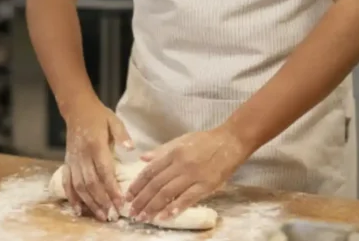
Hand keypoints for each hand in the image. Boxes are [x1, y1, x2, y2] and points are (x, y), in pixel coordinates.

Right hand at [63, 97, 133, 221]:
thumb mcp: (114, 121)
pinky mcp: (67, 162)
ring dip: (90, 202)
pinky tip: (78, 209)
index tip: (120, 201)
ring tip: (100, 215)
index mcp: (95, 145)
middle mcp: (83, 155)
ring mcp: (73, 160)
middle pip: (91, 182)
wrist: (77, 109)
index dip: (112, 188)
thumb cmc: (99, 115)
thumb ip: (123, 135)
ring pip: (79, 185)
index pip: (104, 171)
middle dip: (102, 200)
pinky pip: (67, 182)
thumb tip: (132, 149)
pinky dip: (72, 197)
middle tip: (112, 215)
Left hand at [124, 125, 248, 222]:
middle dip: (142, 200)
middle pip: (156, 184)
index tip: (128, 197)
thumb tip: (142, 159)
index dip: (137, 185)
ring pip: (168, 193)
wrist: (231, 141)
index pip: (150, 171)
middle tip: (132, 212)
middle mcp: (180, 164)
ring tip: (144, 217)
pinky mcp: (206, 185)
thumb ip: (161, 151)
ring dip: (154, 207)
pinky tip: (165, 217)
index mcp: (173, 153)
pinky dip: (175, 208)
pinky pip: (188, 199)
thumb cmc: (205, 141)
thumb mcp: (181, 140)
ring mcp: (193, 175)